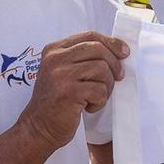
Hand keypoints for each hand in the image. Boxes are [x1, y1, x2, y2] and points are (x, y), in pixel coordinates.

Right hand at [15, 31, 130, 152]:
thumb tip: (119, 51)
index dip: (111, 42)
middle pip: (98, 50)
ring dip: (107, 86)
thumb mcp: (64, 72)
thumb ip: (84, 59)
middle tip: (117, 79)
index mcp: (54, 50)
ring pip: (102, 69)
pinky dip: (100, 101)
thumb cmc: (57, 101)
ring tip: (95, 97)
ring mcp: (60, 75)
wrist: (38, 128)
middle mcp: (54, 59)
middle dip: (114, 65)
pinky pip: (100, 90)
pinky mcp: (68, 92)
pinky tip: (88, 107)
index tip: (125, 52)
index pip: (89, 36)